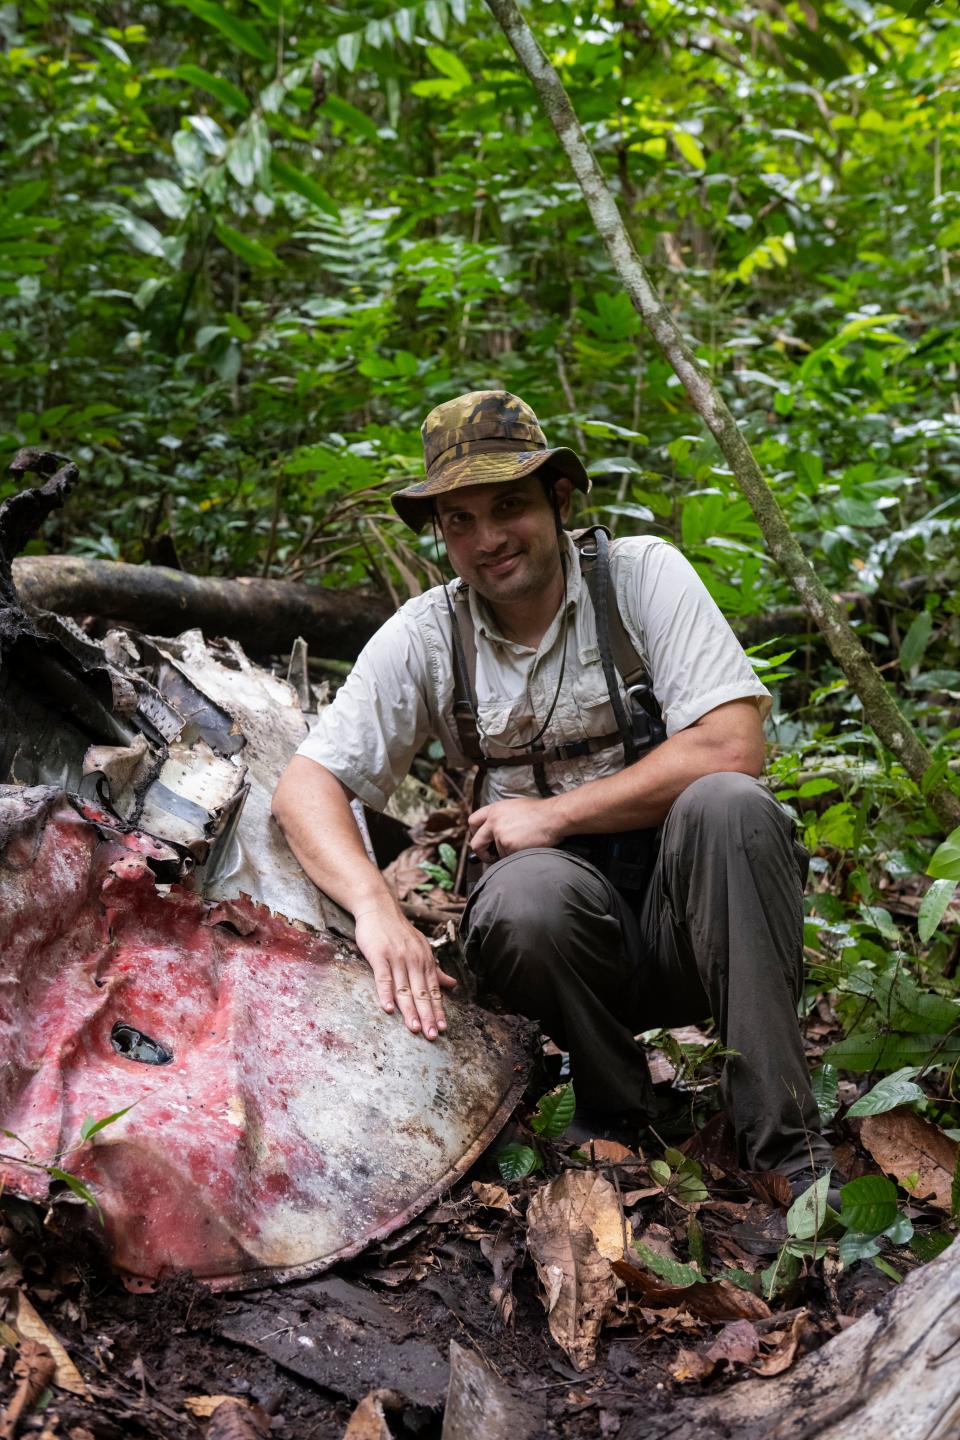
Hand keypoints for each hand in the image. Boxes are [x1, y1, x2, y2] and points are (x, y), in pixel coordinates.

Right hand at [354, 899, 456, 1039]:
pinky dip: (386, 993)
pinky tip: (388, 1009)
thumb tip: (452, 984)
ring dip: (410, 1010)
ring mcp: (396, 958)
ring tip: (415, 1028)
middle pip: (421, 992)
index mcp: (425, 960)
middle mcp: (413, 960)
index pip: (434, 990)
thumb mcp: (421, 947)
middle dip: (428, 1016)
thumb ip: (435, 969)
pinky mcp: (379, 955)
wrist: (378, 908)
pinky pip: (383, 977)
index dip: (438, 1010)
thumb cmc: (399, 931)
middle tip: (432, 1035)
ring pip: (404, 988)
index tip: (443, 1028)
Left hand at [468, 797, 565, 860]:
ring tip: (522, 846)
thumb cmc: (541, 812)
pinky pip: (507, 858)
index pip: (473, 821)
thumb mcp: (515, 807)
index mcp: (495, 809)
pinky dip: (515, 857)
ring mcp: (499, 834)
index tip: (481, 840)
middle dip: (481, 853)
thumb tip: (495, 831)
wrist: (554, 816)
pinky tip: (526, 848)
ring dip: (506, 854)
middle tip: (490, 856)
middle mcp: (493, 821)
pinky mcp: (507, 845)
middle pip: (476, 842)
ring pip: (496, 853)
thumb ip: (501, 817)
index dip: (475, 833)